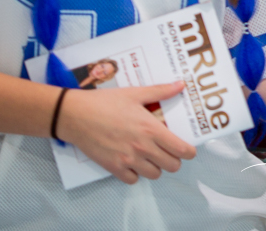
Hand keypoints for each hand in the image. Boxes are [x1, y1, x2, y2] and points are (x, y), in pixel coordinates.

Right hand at [57, 81, 195, 183]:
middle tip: (168, 149)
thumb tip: (180, 85)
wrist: (76, 115)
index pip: (181, 150)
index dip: (189, 151)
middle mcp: (143, 148)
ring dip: (156, 166)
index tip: (188, 149)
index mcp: (151, 129)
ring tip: (150, 154)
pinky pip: (133, 180)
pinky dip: (136, 173)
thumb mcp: (134, 93)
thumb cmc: (105, 101)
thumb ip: (160, 91)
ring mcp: (128, 161)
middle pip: (171, 166)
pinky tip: (132, 160)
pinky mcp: (114, 168)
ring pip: (154, 175)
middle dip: (174, 159)